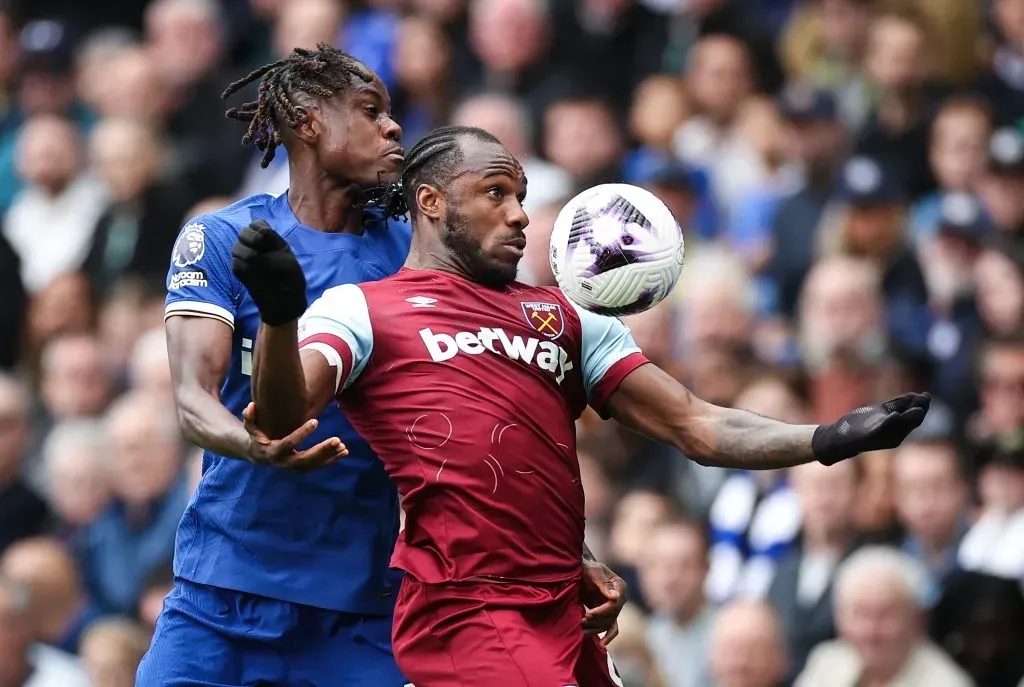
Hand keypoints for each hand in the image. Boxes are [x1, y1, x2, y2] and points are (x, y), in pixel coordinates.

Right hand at [230, 220, 306, 325]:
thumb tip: (256, 240)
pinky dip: (242, 266)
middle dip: (249, 237)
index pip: (257, 224)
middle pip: (243, 232)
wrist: (285, 301)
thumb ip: (273, 245)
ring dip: (245, 252)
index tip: (267, 238)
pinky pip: (235, 264)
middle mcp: (256, 247)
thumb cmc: (291, 279)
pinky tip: (252, 272)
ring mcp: (247, 259)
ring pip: (236, 248)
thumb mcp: (288, 259)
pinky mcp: (240, 272)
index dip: (259, 229)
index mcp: (270, 240)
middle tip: (259, 245)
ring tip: (257, 262)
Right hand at [241, 402, 347, 472]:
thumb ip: (250, 417)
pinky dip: (332, 460)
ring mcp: (294, 468)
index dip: (302, 433)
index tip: (316, 421)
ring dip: (330, 456)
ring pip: (314, 464)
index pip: (288, 443)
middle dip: (322, 450)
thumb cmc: (258, 436)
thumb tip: (251, 405)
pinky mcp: (302, 469)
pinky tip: (344, 452)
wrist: (260, 455)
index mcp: (273, 452)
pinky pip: (318, 466)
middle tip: (337, 439)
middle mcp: (284, 463)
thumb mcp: (251, 426)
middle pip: (305, 459)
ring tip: (343, 446)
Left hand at [581, 558, 627, 645]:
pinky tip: (602, 645)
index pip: (615, 604)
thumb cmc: (587, 569)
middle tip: (581, 622)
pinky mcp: (607, 615)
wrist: (581, 572)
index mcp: (620, 586)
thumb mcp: (594, 573)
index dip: (602, 611)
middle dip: (596, 621)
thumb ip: (604, 584)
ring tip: (581, 632)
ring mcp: (615, 608)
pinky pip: (611, 628)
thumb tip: (617, 597)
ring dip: (595, 629)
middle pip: (612, 616)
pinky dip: (608, 637)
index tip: (589, 614)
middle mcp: (620, 599)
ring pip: (609, 624)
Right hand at [812, 392, 929, 465]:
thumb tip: (897, 415)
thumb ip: (884, 424)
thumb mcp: (869, 432)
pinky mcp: (879, 414)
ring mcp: (886, 421)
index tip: (920, 407)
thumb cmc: (852, 437)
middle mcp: (893, 430)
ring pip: (903, 410)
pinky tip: (908, 395)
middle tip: (925, 396)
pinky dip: (901, 400)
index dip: (915, 414)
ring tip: (922, 395)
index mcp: (894, 437)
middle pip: (910, 417)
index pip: (910, 424)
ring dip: (912, 402)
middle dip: (919, 406)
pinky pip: (893, 406)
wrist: (839, 437)